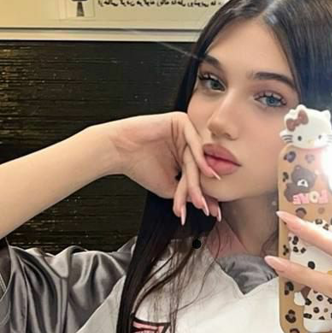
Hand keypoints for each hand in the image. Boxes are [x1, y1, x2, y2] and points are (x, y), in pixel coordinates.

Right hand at [101, 111, 222, 222]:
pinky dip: (200, 157)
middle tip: (203, 207)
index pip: (199, 176)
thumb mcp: (168, 186)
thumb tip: (208, 203)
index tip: (212, 212)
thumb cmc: (139, 166)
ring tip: (198, 198)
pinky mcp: (181, 121)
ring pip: (197, 158)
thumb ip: (187, 192)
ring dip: (198, 180)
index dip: (205, 194)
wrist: (118, 151)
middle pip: (199, 168)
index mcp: (185, 156)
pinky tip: (205, 172)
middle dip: (200, 190)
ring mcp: (185, 132)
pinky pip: (194, 140)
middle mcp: (187, 144)